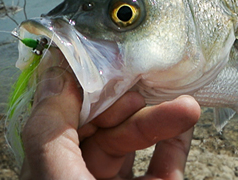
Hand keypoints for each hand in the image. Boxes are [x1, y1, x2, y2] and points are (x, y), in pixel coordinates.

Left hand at [20, 66, 200, 179]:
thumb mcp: (52, 170)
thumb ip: (51, 122)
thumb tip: (55, 72)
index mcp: (52, 167)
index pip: (70, 120)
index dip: (91, 94)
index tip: (113, 68)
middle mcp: (85, 174)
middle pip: (110, 127)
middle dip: (135, 104)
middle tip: (153, 86)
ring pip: (140, 141)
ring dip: (164, 118)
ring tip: (187, 106)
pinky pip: (167, 164)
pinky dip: (178, 143)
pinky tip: (186, 125)